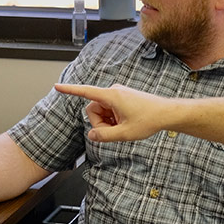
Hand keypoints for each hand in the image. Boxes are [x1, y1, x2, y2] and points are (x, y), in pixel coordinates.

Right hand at [53, 83, 169, 142]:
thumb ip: (104, 136)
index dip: (70, 90)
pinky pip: (109, 110)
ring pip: (101, 111)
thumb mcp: (125, 134)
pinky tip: (125, 123)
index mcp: (112, 96)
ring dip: (107, 122)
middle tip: (114, 132)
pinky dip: (112, 119)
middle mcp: (113, 91)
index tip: (57, 87)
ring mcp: (118, 94)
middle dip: (99, 123)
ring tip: (122, 128)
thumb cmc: (149, 120)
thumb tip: (91, 135)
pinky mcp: (121, 98)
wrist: (166, 113)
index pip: (86, 92)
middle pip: (93, 109)